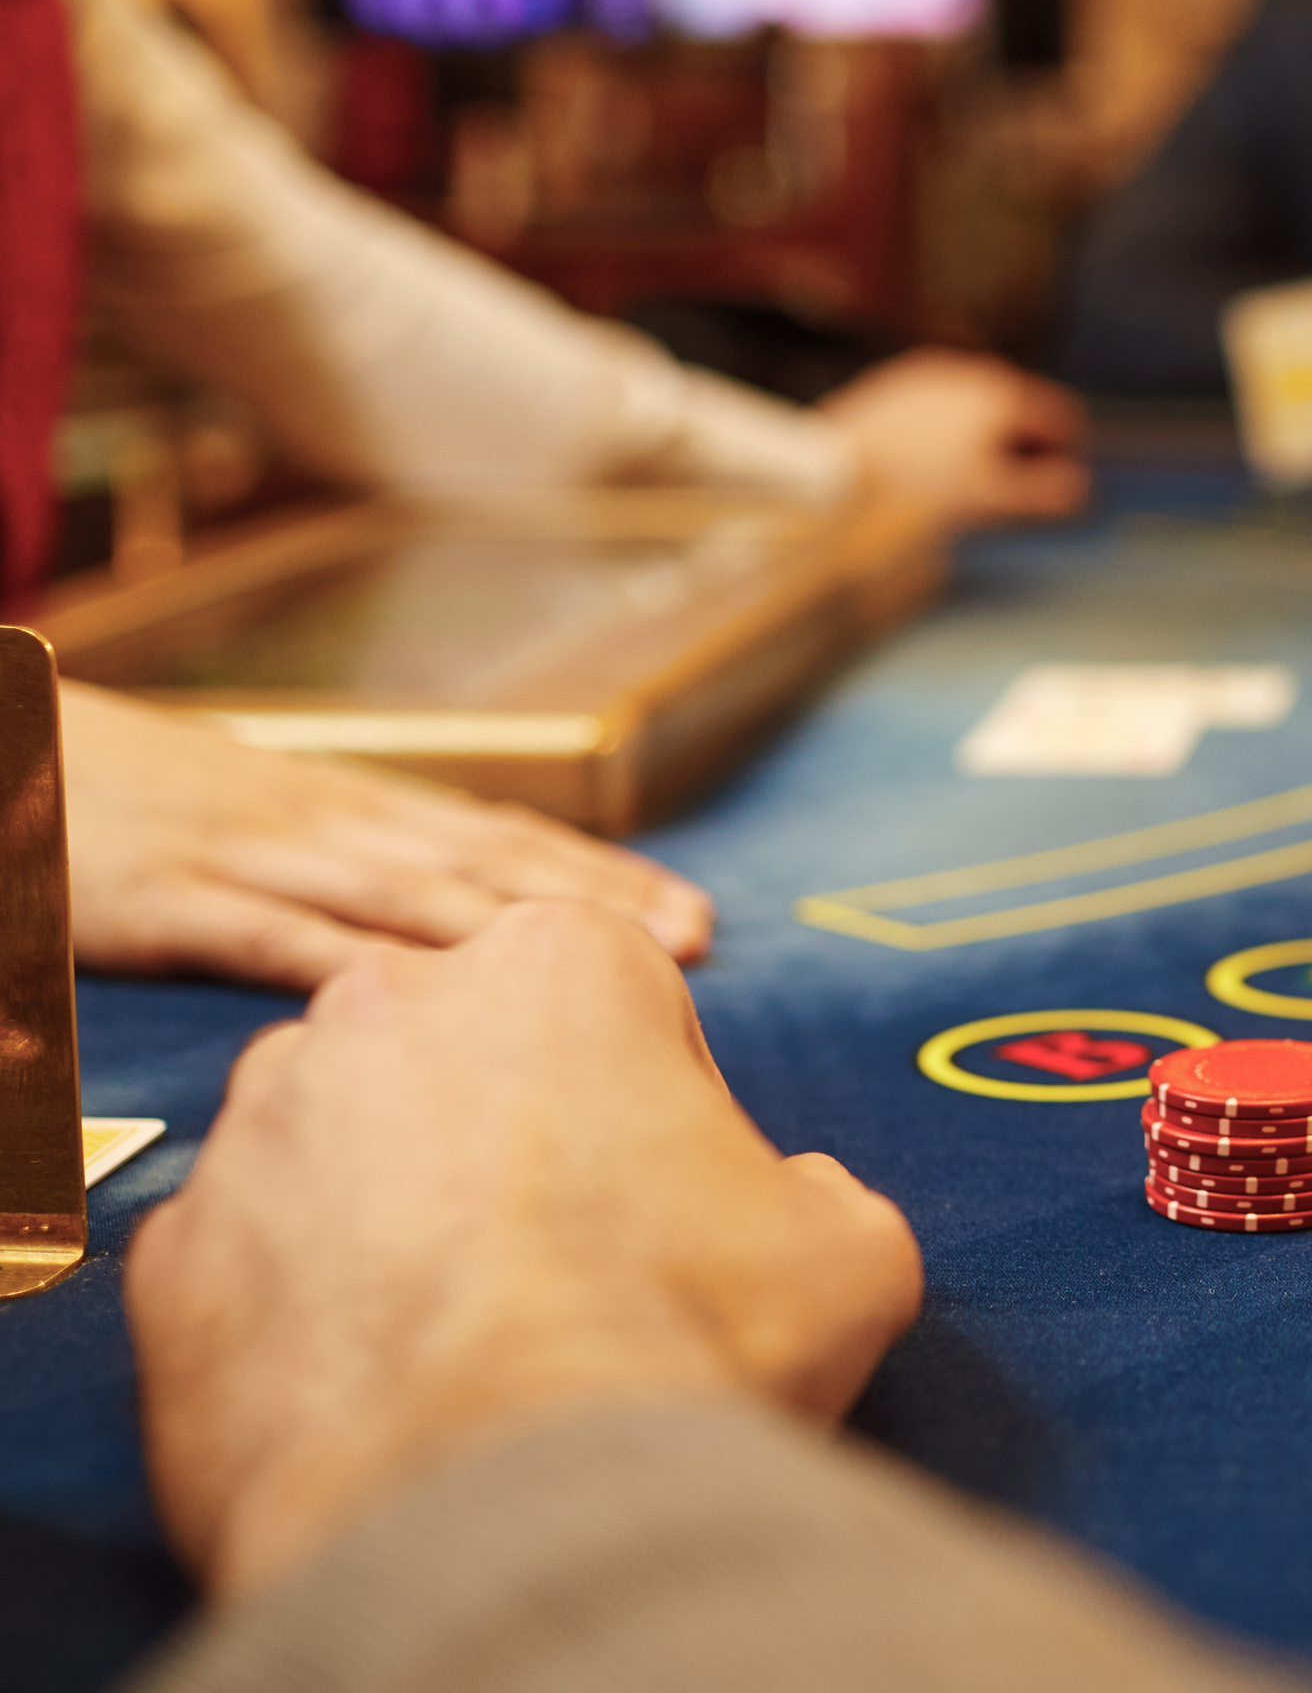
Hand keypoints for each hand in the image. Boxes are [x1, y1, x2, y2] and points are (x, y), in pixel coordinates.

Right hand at [63, 684, 712, 988]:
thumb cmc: (121, 800)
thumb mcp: (245, 822)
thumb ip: (336, 873)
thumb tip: (441, 930)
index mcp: (342, 806)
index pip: (497, 839)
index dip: (600, 877)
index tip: (693, 916)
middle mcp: (319, 822)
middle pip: (480, 863)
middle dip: (593, 903)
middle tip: (696, 940)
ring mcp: (249, 858)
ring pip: (405, 895)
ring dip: (512, 934)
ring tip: (604, 967)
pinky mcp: (172, 902)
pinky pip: (275, 938)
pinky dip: (355, 969)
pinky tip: (425, 1005)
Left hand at [127, 902, 924, 1596]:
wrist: (501, 1503)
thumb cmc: (688, 1341)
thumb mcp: (849, 1251)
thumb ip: (819, 1193)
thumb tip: (799, 1203)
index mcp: (560, 961)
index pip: (614, 996)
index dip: (656, 1098)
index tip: (668, 1191)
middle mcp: (390, 1000)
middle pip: (467, 1051)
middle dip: (510, 1137)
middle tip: (571, 1265)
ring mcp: (262, 1119)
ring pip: (345, 1144)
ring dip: (398, 1213)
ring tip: (470, 1335)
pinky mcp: (175, 1247)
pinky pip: (257, 1261)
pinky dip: (308, 1312)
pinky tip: (379, 1384)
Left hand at [818, 348, 1089, 531]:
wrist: (840, 468)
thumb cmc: (919, 484)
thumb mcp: (992, 497)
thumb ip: (1043, 491)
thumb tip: (1076, 487)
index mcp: (1004, 396)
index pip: (1061, 416)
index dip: (1067, 451)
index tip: (1058, 480)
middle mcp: (972, 373)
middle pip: (1020, 406)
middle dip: (1024, 442)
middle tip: (1014, 483)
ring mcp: (933, 373)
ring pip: (978, 401)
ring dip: (986, 432)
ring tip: (968, 473)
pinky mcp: (899, 379)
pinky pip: (940, 401)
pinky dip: (948, 424)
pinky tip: (928, 457)